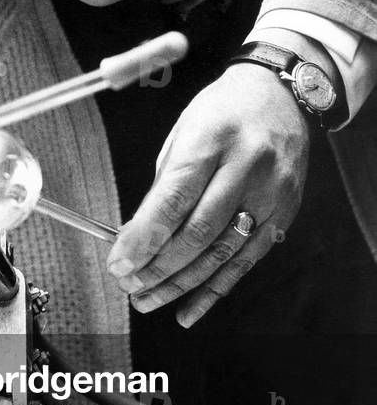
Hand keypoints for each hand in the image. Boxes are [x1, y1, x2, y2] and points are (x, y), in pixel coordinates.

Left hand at [106, 63, 310, 327]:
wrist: (280, 95)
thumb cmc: (221, 111)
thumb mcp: (184, 131)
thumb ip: (166, 183)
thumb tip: (137, 235)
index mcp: (211, 139)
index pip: (174, 197)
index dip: (144, 236)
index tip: (119, 263)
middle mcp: (245, 167)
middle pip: (198, 231)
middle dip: (158, 266)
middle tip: (129, 286)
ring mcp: (271, 193)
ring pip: (222, 252)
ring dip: (181, 284)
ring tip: (148, 300)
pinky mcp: (285, 213)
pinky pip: (247, 261)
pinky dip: (216, 289)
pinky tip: (188, 309)